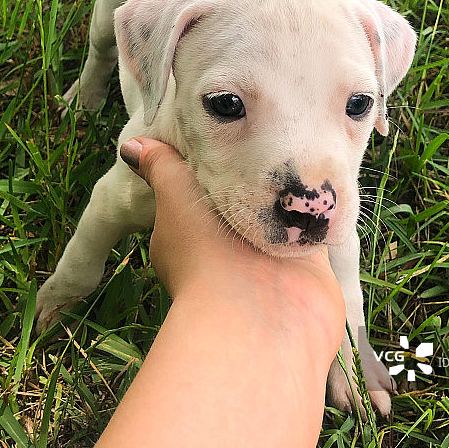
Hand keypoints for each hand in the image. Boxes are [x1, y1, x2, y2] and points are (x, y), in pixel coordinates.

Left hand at [120, 137, 345, 358]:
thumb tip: (130, 147)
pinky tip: (318, 182)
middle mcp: (224, 249)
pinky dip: (312, 214)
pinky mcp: (305, 263)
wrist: (261, 312)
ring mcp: (266, 258)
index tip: (221, 135)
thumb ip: (160, 167)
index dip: (205, 168)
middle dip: (248, 179)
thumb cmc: (206, 250)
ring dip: (282, 197)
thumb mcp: (175, 196)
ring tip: (292, 151)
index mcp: (186, 234)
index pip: (193, 194)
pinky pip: (309, 229)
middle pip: (238, 202)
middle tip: (263, 138)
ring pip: (275, 216)